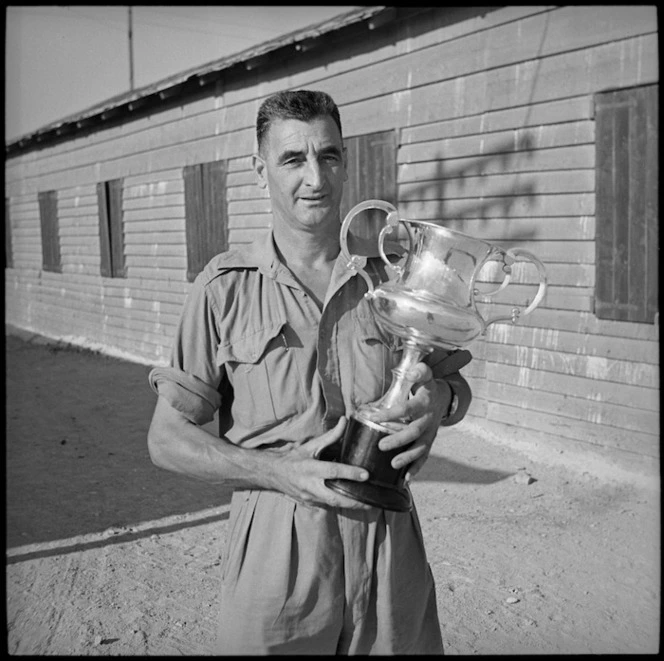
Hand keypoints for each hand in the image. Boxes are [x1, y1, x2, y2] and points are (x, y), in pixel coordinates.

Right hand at [266, 417, 372, 509]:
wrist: (273, 474)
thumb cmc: (293, 458)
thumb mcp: (310, 445)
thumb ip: (330, 436)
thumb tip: (345, 421)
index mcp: (310, 468)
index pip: (333, 471)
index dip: (350, 473)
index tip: (366, 474)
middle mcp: (310, 485)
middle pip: (335, 497)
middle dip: (354, 501)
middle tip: (371, 501)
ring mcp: (310, 498)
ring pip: (334, 504)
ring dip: (351, 505)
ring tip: (369, 504)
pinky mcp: (311, 504)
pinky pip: (329, 505)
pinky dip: (342, 504)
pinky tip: (355, 503)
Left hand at [377, 363, 451, 480]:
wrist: (442, 398)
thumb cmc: (425, 386)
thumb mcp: (425, 375)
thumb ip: (419, 372)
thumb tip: (412, 372)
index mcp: (424, 403)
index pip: (407, 409)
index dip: (391, 413)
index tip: (374, 418)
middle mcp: (429, 420)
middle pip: (414, 431)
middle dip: (399, 439)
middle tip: (381, 445)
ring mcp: (431, 433)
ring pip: (421, 448)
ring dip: (408, 457)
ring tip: (394, 465)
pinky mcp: (429, 442)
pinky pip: (424, 457)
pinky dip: (417, 468)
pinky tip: (406, 479)